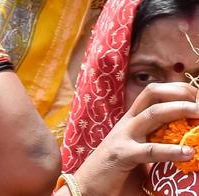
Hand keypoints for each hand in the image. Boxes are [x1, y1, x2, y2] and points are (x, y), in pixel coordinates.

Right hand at [75, 83, 198, 194]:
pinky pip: (150, 150)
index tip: (195, 95)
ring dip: (177, 110)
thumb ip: (158, 147)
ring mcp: (124, 136)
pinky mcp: (123, 154)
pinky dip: (171, 150)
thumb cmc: (117, 173)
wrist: (89, 186)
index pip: (152, 94)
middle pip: (152, 94)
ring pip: (152, 113)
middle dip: (178, 92)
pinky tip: (188, 153)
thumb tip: (188, 150)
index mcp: (132, 120)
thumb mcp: (140, 154)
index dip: (174, 90)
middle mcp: (128, 122)